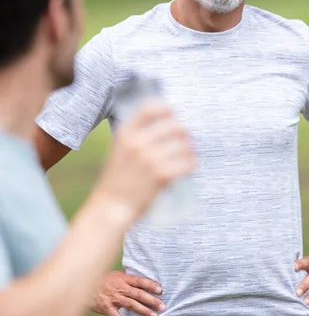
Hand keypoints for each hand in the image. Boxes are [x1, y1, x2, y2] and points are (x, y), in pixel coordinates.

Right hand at [90, 270, 165, 315]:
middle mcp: (120, 288)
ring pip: (132, 305)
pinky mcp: (107, 308)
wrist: (85, 285)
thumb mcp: (116, 275)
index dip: (150, 285)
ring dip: (144, 311)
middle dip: (152, 300)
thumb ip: (127, 279)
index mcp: (123, 279)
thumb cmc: (103, 280)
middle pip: (139, 294)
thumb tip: (142, 282)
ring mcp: (114, 299)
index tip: (160, 290)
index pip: (140, 281)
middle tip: (163, 306)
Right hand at [95, 102, 195, 225]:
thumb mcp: (118, 151)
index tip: (173, 114)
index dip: (165, 109)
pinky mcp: (161, 175)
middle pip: (174, 126)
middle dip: (184, 133)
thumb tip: (161, 126)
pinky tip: (190, 167)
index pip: (149, 108)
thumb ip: (134, 137)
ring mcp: (150, 158)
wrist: (111, 207)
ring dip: (190, 150)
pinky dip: (192, 164)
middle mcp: (138, 142)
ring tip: (190, 156)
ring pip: (183, 145)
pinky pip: (186, 163)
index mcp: (125, 133)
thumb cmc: (116, 180)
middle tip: (186, 140)